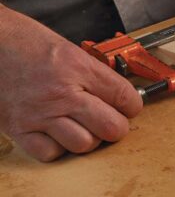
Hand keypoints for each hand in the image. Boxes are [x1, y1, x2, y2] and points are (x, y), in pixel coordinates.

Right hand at [0, 6, 142, 160]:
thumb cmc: (27, 43)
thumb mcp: (69, 50)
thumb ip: (94, 74)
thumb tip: (118, 95)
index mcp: (79, 68)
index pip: (125, 96)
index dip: (133, 105)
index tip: (129, 106)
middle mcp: (62, 93)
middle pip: (111, 127)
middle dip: (117, 126)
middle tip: (111, 120)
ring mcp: (40, 114)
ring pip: (84, 144)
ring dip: (89, 139)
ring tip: (84, 127)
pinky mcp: (19, 128)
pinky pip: (50, 153)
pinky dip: (58, 148)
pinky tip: (57, 134)